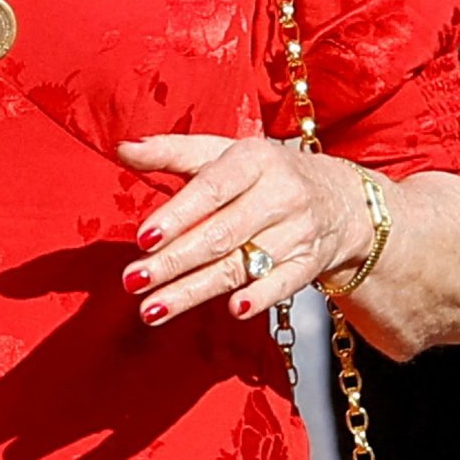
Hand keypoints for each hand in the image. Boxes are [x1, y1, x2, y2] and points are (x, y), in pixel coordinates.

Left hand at [115, 135, 372, 323]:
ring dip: (194, 291)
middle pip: (221, 233)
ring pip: (241, 265)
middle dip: (174, 261)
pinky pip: (283, 284)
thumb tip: (121, 149)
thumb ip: (171, 152)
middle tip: (132, 281)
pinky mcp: (309, 264)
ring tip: (152, 309)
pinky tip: (232, 310)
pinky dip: (260, 298)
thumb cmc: (261, 173)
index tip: (142, 237)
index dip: (177, 214)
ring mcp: (297, 232)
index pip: (211, 187)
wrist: (338, 199)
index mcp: (253, 159)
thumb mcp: (222, 153)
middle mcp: (279, 194)